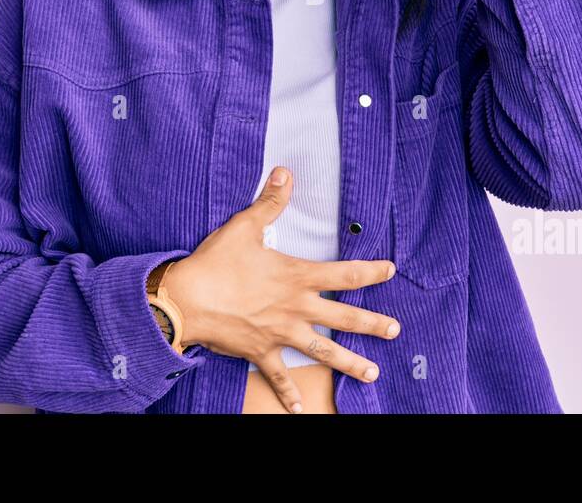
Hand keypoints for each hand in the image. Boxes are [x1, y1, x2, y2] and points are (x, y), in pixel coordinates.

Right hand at [161, 166, 399, 413]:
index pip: (344, 275)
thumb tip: (285, 172)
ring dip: (350, 362)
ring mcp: (280, 333)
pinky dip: (290, 393)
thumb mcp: (245, 226)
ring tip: (372, 373)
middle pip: (344, 318)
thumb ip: (270, 202)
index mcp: (296, 277)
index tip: (390, 270)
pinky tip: (302, 408)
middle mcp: (295, 308)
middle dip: (373, 324)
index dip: (370, 272)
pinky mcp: (260, 352)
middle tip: (395, 330)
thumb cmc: (215, 262)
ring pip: (323, 351)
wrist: (187, 301)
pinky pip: (279, 376)